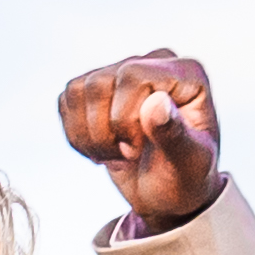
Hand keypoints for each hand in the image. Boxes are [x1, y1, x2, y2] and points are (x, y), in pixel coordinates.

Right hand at [55, 49, 225, 238]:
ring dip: (89, 137)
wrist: (168, 191)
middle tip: (128, 156)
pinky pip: (67, 101)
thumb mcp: (188, 164)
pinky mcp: (99, 88)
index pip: (132, 77)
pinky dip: (77, 136)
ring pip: (78, 91)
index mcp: (185, 72)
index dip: (124, 120)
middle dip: (105, 132)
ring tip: (116, 154)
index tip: (138, 151)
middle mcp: (154, 63)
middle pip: (99, 83)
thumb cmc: (186, 177)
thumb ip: (175, 135)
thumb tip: (155, 103)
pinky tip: (103, 150)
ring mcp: (124, 72)